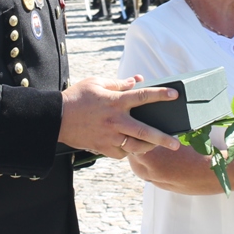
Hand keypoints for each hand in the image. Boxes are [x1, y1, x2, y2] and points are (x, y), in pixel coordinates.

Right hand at [59, 76, 180, 159]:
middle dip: (163, 138)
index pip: (143, 96)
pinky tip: (132, 147)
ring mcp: (109, 136)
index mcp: (115, 101)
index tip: (175, 95)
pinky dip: (128, 150)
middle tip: (177, 143)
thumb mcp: (96, 83)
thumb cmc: (77, 97)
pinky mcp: (102, 148)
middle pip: (145, 131)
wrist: (56, 118)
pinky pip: (121, 153)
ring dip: (149, 147)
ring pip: (135, 146)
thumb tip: (136, 81)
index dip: (161, 94)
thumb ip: (118, 83)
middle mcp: (115, 120)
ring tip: (157, 146)